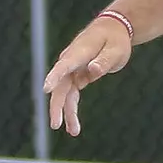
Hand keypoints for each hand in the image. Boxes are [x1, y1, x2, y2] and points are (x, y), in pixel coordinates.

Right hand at [44, 16, 133, 135]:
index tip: (46, 88)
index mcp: (80, 51)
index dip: (55, 76)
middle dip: (57, 105)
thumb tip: (93, 71)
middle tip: (55, 124)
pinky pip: (71, 95)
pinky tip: (73, 125)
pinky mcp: (76, 76)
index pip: (65, 65)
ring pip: (64, 93)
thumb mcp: (116, 50)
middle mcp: (71, 61)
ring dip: (66, 112)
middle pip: (60, 85)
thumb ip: (104, 60)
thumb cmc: (115, 39)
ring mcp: (71, 69)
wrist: (112, 30)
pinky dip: (71, 109)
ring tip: (73, 132)